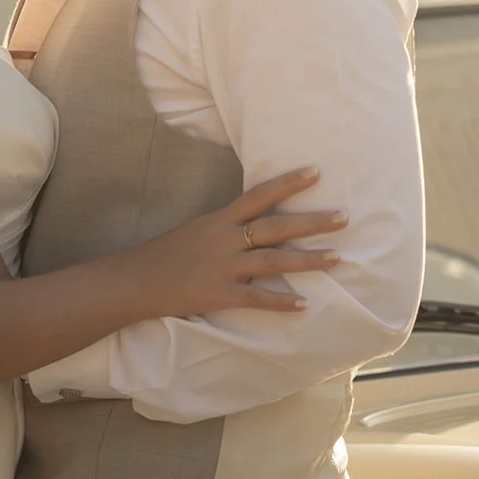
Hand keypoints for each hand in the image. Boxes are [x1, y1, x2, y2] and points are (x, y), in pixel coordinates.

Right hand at [133, 168, 346, 318]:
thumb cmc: (165, 255)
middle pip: (275, 227)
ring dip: (307, 260)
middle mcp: (224, 240)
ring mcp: (223, 268)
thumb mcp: (196, 230)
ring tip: (337, 258)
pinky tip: (303, 305)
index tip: (316, 172)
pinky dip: (280, 303)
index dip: (288, 184)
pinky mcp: (218, 294)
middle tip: (343, 216)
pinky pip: (255, 299)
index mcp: (219, 220)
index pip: (259, 196)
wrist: (135, 280)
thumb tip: (253, 223)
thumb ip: (225, 227)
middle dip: (311, 222)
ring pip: (272, 262)